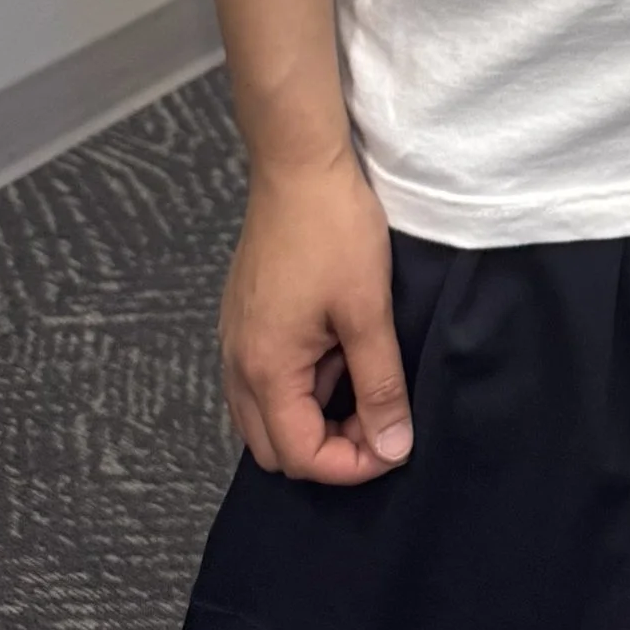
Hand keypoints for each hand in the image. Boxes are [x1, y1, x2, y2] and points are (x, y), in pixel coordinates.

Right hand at [220, 154, 412, 482]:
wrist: (298, 164)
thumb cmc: (335, 231)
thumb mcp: (368, 310)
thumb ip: (379, 384)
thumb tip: (393, 447)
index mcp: (264, 371)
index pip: (300, 457)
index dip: (350, 465)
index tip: (395, 444)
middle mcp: (237, 367)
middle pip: (276, 448)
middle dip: (330, 448)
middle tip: (380, 418)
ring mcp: (234, 342)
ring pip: (268, 416)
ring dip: (315, 416)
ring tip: (362, 379)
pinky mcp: (243, 320)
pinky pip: (264, 380)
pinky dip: (301, 386)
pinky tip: (336, 352)